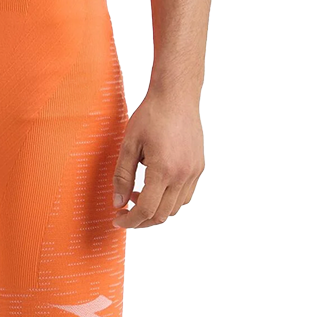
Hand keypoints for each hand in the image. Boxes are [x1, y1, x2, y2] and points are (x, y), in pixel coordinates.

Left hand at [111, 90, 204, 228]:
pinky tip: (156, 187)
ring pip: (175, 209)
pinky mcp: (199, 167)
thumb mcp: (129, 145)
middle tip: (125, 212)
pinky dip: (170, 200)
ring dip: (156, 210)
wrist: (177, 95)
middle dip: (141, 220)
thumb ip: (122, 177)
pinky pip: (185, 196)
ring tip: (139, 195)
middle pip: (161, 215)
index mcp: (164, 170)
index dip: (130, 221)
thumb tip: (118, 203)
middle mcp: (182, 174)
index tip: (117, 219)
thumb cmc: (152, 115)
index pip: (146, 210)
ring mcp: (194, 171)